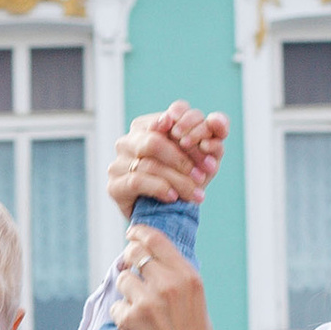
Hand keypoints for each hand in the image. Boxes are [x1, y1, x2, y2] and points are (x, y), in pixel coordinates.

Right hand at [107, 106, 227, 215]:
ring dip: (178, 180)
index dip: (193, 128)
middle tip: (203, 176)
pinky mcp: (114, 186)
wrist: (168, 216)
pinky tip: (173, 197)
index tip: (208, 148)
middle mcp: (130, 139)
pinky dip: (160, 188)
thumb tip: (216, 121)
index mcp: (151, 124)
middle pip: (155, 141)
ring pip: (148, 164)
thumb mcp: (203, 158)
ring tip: (196, 194)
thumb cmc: (186, 180)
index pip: (175, 113)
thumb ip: (213, 136)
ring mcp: (118, 162)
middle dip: (183, 160)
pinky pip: (137, 181)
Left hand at [113, 237, 225, 329]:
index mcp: (188, 277)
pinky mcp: (129, 320)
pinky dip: (122, 318)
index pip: (156, 241)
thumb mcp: (197, 301)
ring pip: (123, 281)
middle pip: (134, 255)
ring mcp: (146, 302)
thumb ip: (177, 277)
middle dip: (129, 261)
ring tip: (142, 313)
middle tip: (129, 271)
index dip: (139, 233)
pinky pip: (116, 307)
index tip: (131, 234)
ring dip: (127, 294)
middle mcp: (168, 285)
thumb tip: (151, 257)